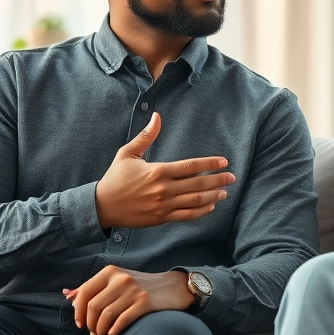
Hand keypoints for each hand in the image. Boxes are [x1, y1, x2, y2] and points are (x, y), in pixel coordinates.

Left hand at [63, 265, 191, 334]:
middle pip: (94, 306)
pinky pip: (122, 320)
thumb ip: (92, 287)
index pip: (85, 292)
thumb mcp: (115, 280)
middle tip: (92, 332)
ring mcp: (133, 290)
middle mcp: (121, 279)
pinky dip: (114, 330)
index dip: (78, 311)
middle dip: (90, 324)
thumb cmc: (139, 285)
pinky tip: (113, 333)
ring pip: (106, 315)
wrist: (171, 286)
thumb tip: (68, 295)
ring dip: (100, 330)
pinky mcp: (145, 302)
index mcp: (110, 272)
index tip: (80, 323)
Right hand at [95, 112, 235, 228]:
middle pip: (197, 184)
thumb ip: (146, 136)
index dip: (209, 164)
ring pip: (195, 201)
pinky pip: (186, 216)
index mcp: (158, 171)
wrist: (102, 206)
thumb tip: (157, 116)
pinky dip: (200, 212)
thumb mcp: (127, 153)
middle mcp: (163, 189)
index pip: (190, 166)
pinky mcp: (161, 218)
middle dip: (217, 180)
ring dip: (212, 196)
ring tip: (224, 192)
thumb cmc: (115, 178)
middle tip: (232, 177)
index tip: (223, 162)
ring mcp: (163, 205)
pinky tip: (210, 206)